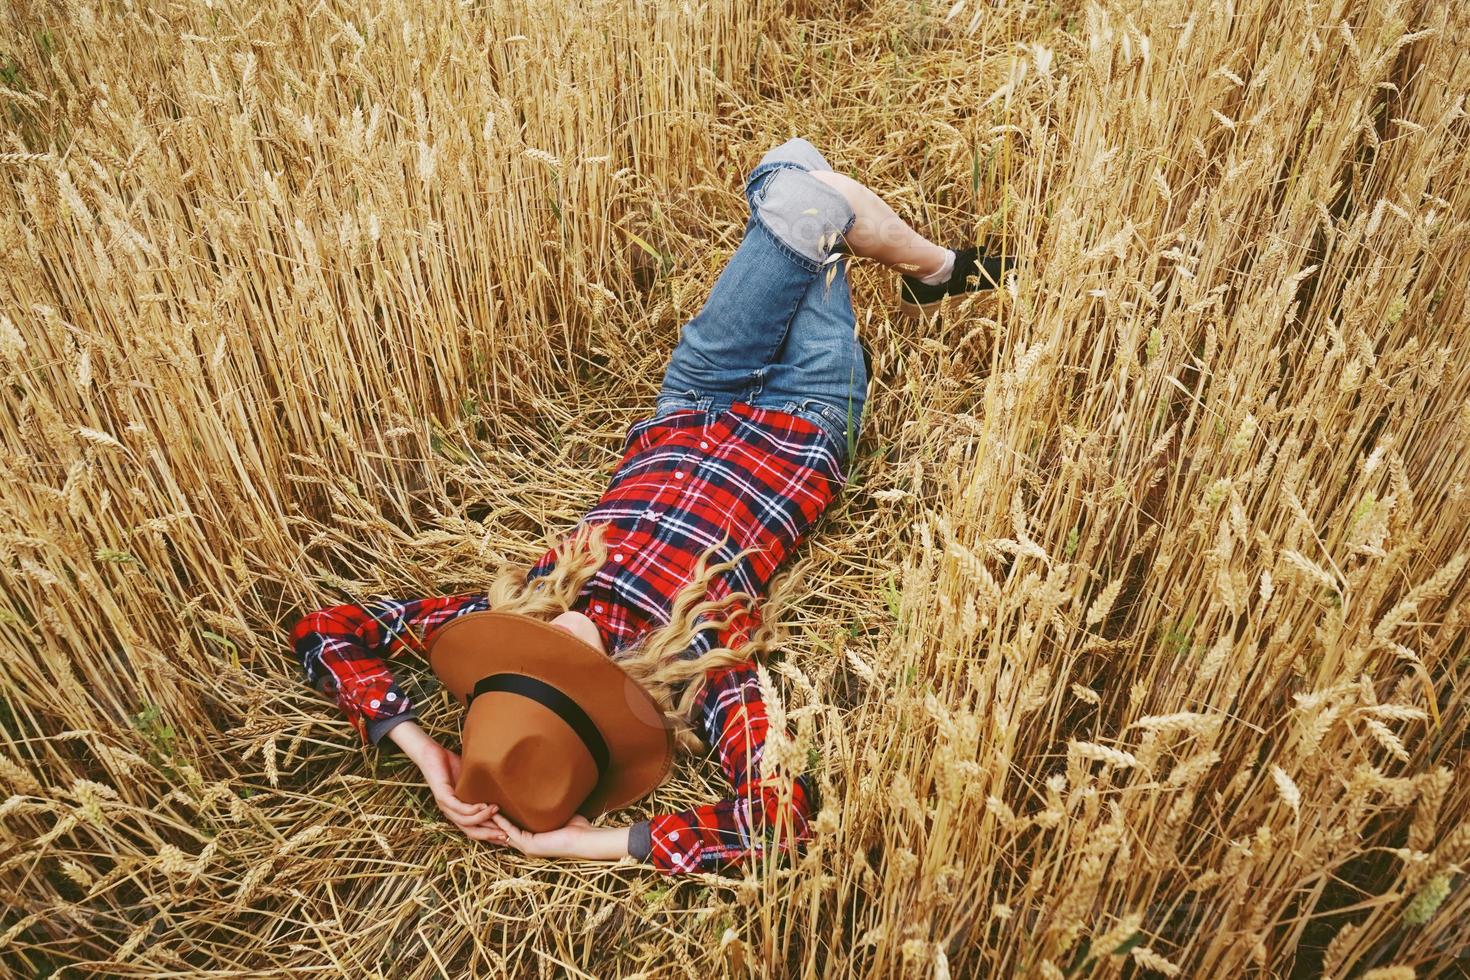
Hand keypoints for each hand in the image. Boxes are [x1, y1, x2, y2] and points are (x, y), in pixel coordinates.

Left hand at [388, 721, 506, 843]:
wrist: (429, 753)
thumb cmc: (451, 765)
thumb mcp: (470, 780)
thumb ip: (482, 788)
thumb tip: (502, 790)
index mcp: (458, 812)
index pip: (475, 830)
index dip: (490, 835)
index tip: (507, 837)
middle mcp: (451, 812)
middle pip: (471, 831)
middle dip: (489, 835)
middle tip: (506, 835)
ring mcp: (445, 806)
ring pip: (465, 821)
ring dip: (483, 818)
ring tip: (497, 810)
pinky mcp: (442, 796)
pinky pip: (458, 807)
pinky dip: (472, 809)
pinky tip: (483, 805)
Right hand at [491, 812, 630, 861]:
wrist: (585, 839)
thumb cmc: (577, 827)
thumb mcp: (557, 814)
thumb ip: (547, 806)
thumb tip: (546, 788)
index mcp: (532, 839)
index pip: (510, 828)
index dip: (500, 818)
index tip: (491, 804)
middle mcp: (527, 844)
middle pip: (502, 832)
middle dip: (490, 820)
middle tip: (480, 806)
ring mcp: (527, 846)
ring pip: (503, 833)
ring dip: (492, 821)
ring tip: (482, 808)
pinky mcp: (529, 845)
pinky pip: (510, 832)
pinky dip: (502, 822)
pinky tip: (494, 813)